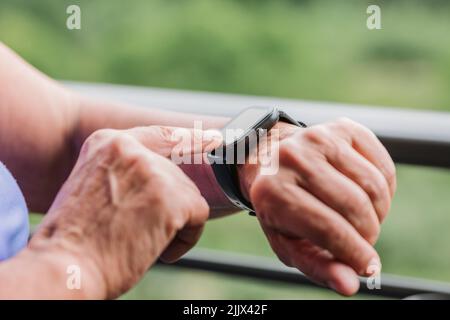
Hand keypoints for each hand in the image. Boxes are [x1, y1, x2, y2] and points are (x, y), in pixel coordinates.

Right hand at [29, 126, 220, 298]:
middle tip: (139, 232)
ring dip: (174, 224)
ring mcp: (153, 172)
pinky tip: (161, 251)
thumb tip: (163, 179)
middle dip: (168, 206)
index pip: (162, 135)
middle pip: (176, 175)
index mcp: (108, 143)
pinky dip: (186, 238)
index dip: (190, 138)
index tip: (214, 139)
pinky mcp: (171, 198)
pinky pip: (198, 215)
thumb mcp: (92, 187)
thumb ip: (124, 173)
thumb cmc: (74, 238)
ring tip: (142, 243)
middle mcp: (132, 150)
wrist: (63, 267)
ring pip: (188, 196)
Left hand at [238, 118, 395, 295]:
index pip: (328, 228)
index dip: (355, 253)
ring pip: (374, 186)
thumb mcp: (288, 241)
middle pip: (355, 206)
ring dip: (379, 213)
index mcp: (273, 191)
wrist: (271, 162)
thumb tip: (350, 284)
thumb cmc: (280, 207)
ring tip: (363, 220)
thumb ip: (317, 266)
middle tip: (363, 241)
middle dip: (368, 234)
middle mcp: (293, 158)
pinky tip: (368, 197)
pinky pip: (383, 166)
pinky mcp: (342, 128)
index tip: (369, 268)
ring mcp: (319, 137)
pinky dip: (385, 190)